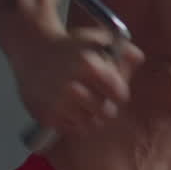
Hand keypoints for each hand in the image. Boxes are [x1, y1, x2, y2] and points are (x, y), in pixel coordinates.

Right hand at [12, 27, 143, 136]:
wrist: (32, 50)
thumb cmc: (71, 45)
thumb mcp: (98, 39)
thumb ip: (123, 49)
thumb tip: (138, 60)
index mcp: (88, 65)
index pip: (119, 94)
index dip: (119, 93)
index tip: (114, 91)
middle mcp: (72, 86)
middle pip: (106, 112)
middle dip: (106, 106)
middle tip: (99, 99)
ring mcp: (57, 104)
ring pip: (90, 124)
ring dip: (91, 116)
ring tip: (85, 104)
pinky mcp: (46, 116)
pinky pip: (72, 130)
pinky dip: (75, 123)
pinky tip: (71, 109)